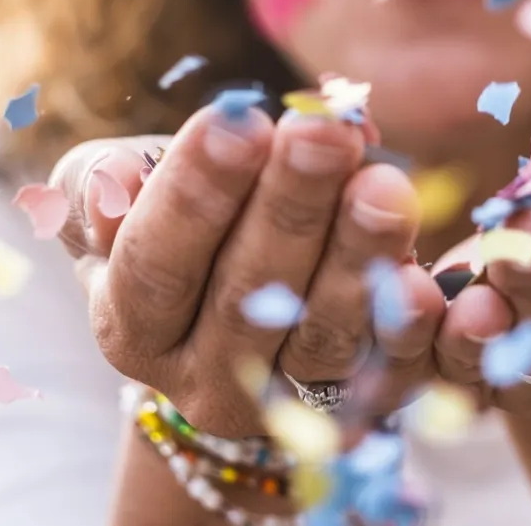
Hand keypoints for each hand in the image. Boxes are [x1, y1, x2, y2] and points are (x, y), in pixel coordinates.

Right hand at [48, 98, 446, 436]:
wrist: (235, 310)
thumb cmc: (172, 223)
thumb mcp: (116, 198)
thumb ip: (102, 182)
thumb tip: (117, 177)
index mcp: (131, 327)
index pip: (155, 262)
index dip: (195, 194)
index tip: (240, 121)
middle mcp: (202, 380)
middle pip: (246, 297)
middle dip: (290, 207)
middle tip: (326, 131)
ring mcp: (284, 404)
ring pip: (322, 337)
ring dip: (358, 257)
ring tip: (387, 185)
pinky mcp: (359, 410)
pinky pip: (391, 371)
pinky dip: (411, 327)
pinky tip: (428, 278)